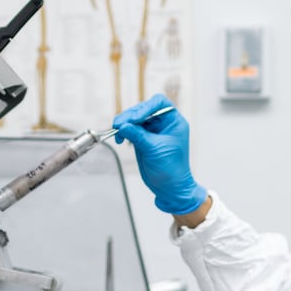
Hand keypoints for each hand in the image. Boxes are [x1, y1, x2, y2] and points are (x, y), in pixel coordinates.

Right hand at [113, 94, 207, 215]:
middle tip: (118, 125)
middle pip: (143, 109)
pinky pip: (130, 129)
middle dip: (130, 116)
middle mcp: (163, 123)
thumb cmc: (171, 168)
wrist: (169, 187)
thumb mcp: (155, 149)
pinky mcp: (142, 138)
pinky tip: (119, 138)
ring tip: (117, 132)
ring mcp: (151, 130)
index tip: (134, 119)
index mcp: (173, 121)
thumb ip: (138, 135)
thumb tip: (123, 125)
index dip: (145, 107)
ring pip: (134, 119)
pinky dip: (123, 132)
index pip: (159, 103)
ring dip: (124, 123)